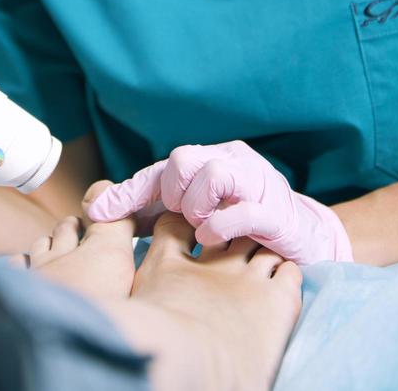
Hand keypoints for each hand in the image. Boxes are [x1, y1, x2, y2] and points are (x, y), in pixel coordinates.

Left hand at [87, 141, 353, 264]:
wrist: (303, 239)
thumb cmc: (240, 224)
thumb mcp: (191, 214)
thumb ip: (148, 210)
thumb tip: (94, 208)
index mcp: (210, 159)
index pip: (161, 169)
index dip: (130, 191)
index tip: (97, 212)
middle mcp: (232, 161)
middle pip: (184, 157)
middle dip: (171, 192)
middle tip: (178, 217)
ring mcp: (257, 183)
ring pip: (212, 173)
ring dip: (196, 206)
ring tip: (199, 227)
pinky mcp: (276, 213)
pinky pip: (243, 209)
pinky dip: (219, 226)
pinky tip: (211, 240)